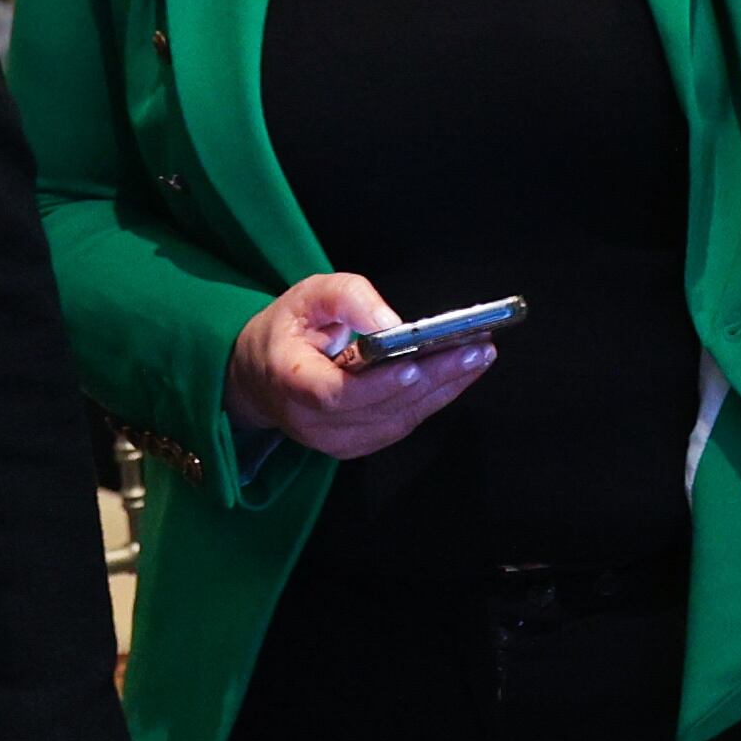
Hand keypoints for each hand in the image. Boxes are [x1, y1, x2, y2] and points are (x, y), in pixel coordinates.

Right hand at [224, 273, 493, 460]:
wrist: (261, 376)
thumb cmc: (288, 329)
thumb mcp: (307, 296)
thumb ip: (348, 300)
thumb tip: (394, 324)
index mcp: (290, 382)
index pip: (336, 394)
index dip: (377, 385)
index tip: (414, 366)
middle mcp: (312, 423)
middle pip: (380, 408)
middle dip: (434, 378)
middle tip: (477, 348)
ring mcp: (335, 441)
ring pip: (398, 420)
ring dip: (444, 389)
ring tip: (479, 355)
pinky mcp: (356, 445)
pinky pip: (401, 424)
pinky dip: (434, 399)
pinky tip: (460, 373)